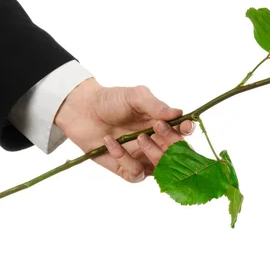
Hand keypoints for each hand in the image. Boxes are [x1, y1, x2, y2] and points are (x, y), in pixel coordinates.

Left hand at [54, 77, 193, 182]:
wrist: (82, 109)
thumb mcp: (135, 96)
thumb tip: (178, 113)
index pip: (183, 132)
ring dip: (153, 154)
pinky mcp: (125, 168)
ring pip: (160, 169)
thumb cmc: (111, 100)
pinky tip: (110, 142)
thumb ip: (156, 105)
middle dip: (173, 144)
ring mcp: (141, 157)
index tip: (185, 126)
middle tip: (158, 129)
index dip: (187, 131)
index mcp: (162, 124)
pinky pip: (135, 173)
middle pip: (177, 154)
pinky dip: (125, 159)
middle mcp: (156, 143)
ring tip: (139, 137)